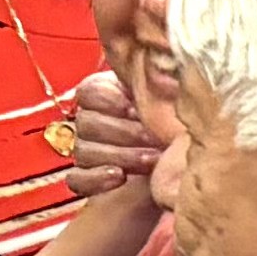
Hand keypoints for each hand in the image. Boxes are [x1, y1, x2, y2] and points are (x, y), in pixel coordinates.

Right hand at [58, 70, 163, 199]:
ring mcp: (86, 151)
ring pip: (84, 151)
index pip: (88, 91)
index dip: (107, 99)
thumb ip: (157, 87)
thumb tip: (158, 75)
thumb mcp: (168, 105)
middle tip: (153, 138)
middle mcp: (91, 121)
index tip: (134, 108)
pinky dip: (96, 178)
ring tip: (152, 159)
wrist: (179, 170)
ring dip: (120, 155)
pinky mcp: (86, 180)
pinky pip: (77, 179)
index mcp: (106, 95)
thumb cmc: (173, 132)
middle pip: (86, 122)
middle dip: (123, 131)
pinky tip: (119, 176)